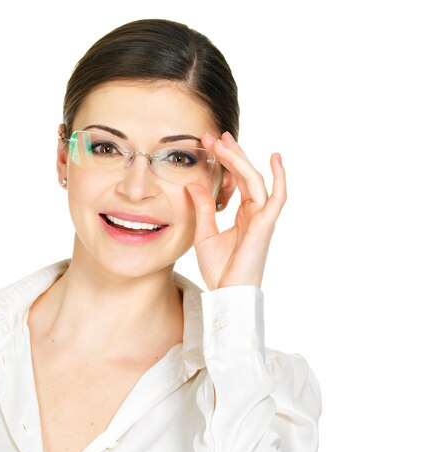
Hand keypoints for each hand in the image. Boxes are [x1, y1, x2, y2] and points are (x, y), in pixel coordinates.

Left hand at [185, 131, 285, 290]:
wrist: (227, 294)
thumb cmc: (219, 270)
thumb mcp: (204, 234)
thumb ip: (202, 208)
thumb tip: (193, 184)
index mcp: (243, 216)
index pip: (237, 181)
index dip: (226, 161)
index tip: (210, 144)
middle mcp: (255, 213)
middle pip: (246, 175)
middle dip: (232, 154)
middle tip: (214, 136)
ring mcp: (262, 218)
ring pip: (255, 180)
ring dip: (240, 160)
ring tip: (223, 142)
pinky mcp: (265, 225)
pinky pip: (277, 197)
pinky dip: (279, 178)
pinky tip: (275, 158)